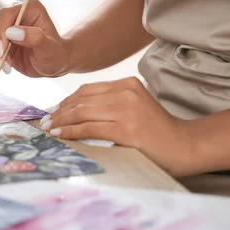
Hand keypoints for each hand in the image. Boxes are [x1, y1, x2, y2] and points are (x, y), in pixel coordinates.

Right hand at [0, 0, 69, 77]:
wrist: (51, 64)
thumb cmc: (54, 55)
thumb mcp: (49, 48)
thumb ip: (34, 38)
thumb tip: (12, 32)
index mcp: (29, 9)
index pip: (5, 14)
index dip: (0, 32)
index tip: (3, 51)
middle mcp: (14, 13)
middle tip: (5, 61)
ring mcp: (4, 25)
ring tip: (3, 62)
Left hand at [40, 77, 193, 176]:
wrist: (185, 146)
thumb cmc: (157, 131)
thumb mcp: (134, 107)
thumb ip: (110, 104)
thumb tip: (74, 112)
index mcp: (127, 83)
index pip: (87, 90)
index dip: (66, 101)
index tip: (53, 111)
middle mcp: (125, 92)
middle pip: (81, 100)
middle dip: (59, 112)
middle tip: (44, 122)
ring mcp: (126, 110)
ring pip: (82, 113)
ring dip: (60, 122)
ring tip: (48, 129)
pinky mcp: (125, 129)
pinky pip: (89, 128)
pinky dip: (70, 132)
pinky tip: (59, 135)